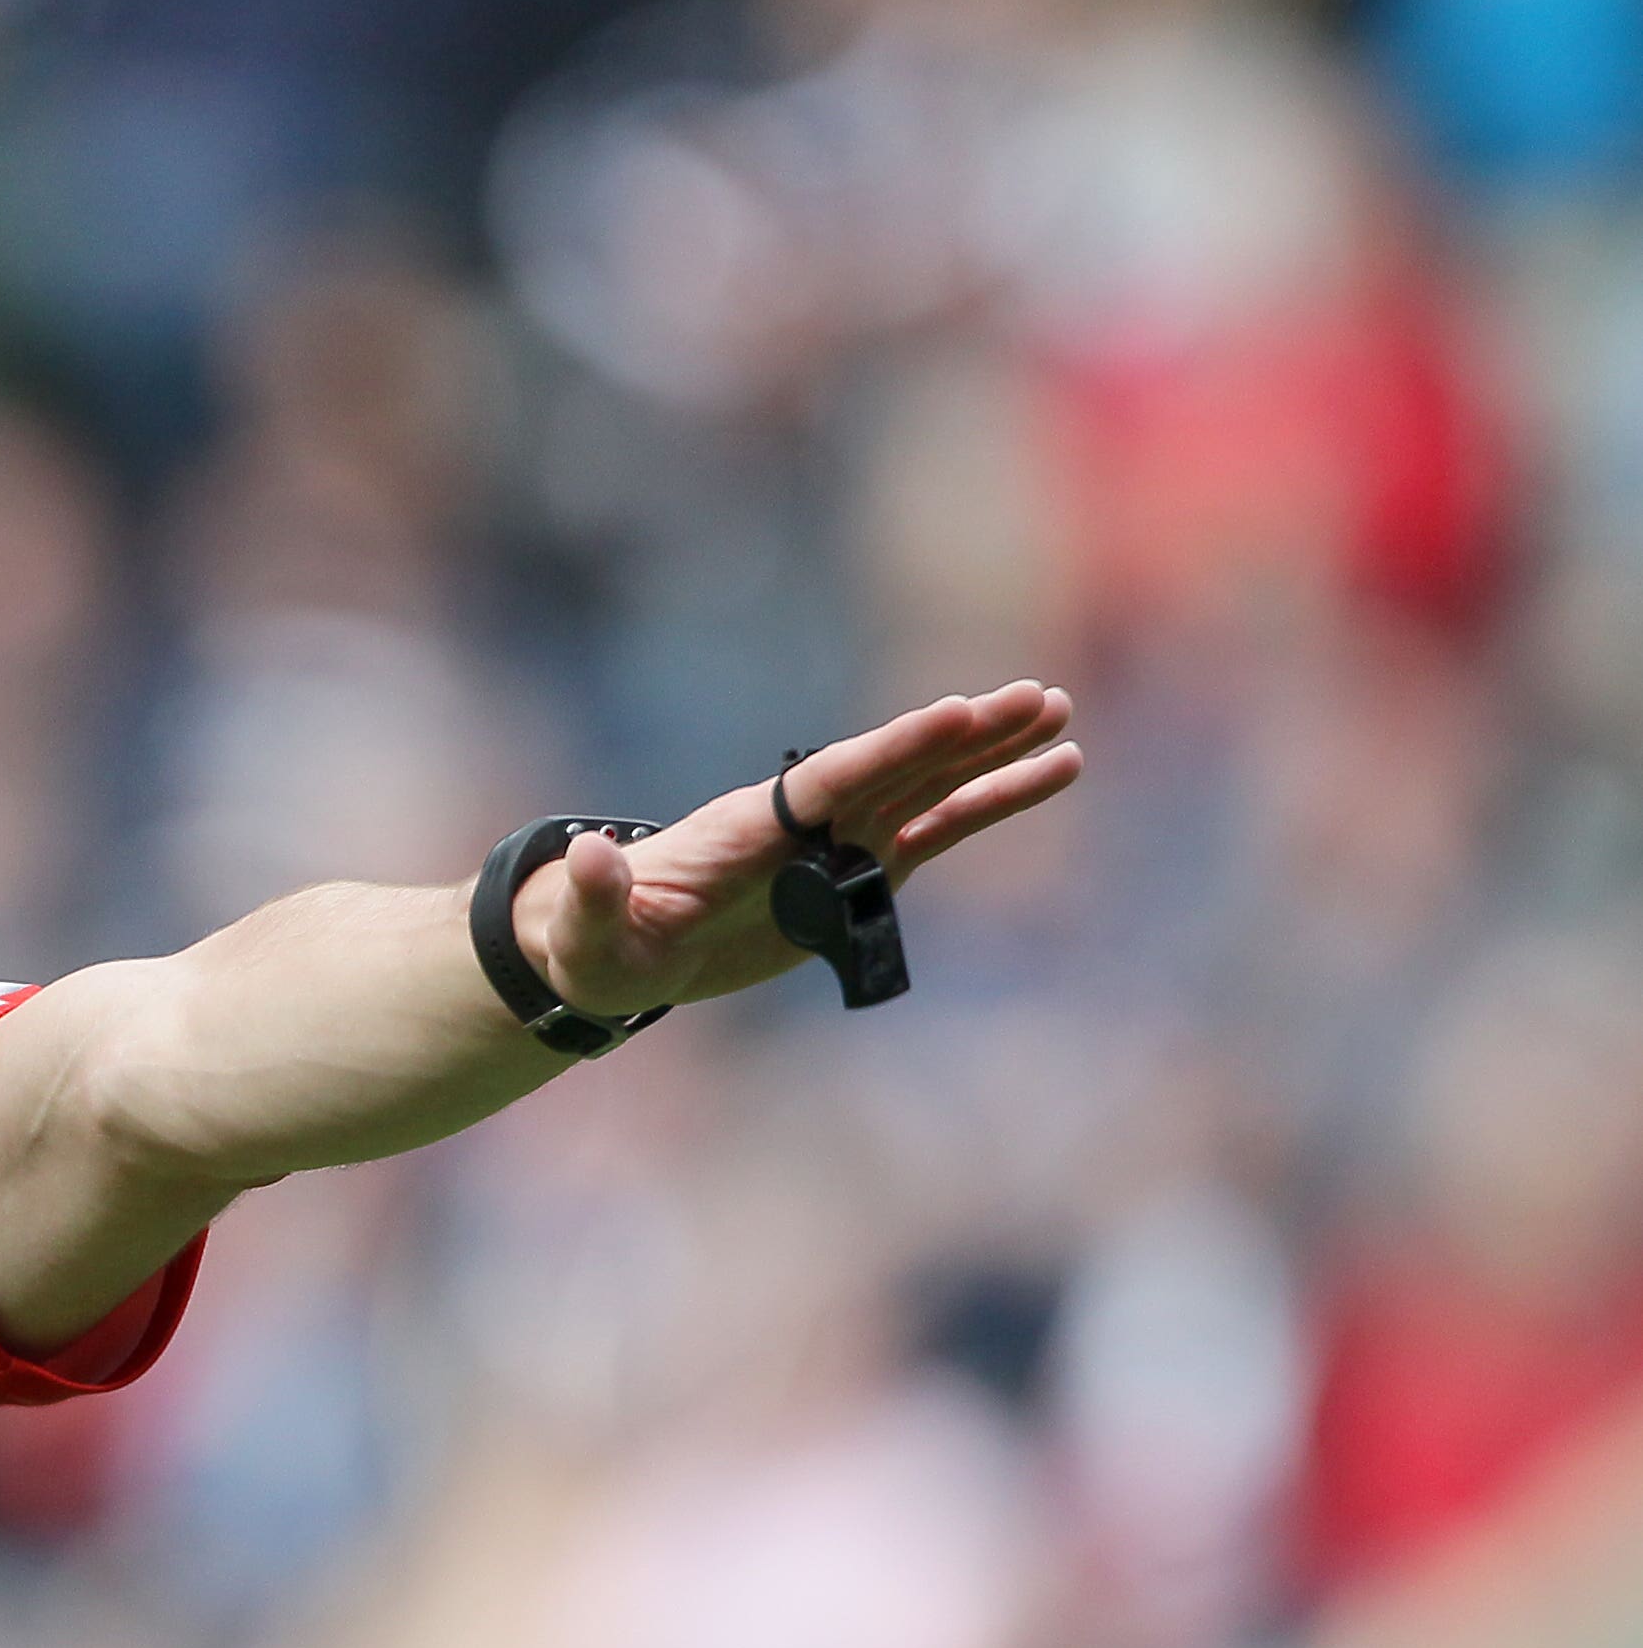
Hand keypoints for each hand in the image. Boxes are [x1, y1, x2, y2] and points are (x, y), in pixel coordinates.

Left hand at [514, 682, 1081, 1016]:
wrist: (616, 950)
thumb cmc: (598, 942)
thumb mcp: (588, 930)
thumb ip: (594, 895)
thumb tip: (586, 857)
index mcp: (750, 828)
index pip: (833, 780)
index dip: (893, 749)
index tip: (955, 714)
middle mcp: (804, 822)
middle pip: (895, 768)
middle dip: (964, 737)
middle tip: (1037, 697)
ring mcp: (838, 842)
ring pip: (928, 789)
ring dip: (993, 757)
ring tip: (1061, 719)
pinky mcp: (859, 873)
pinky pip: (939, 831)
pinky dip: (992, 804)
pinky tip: (1053, 772)